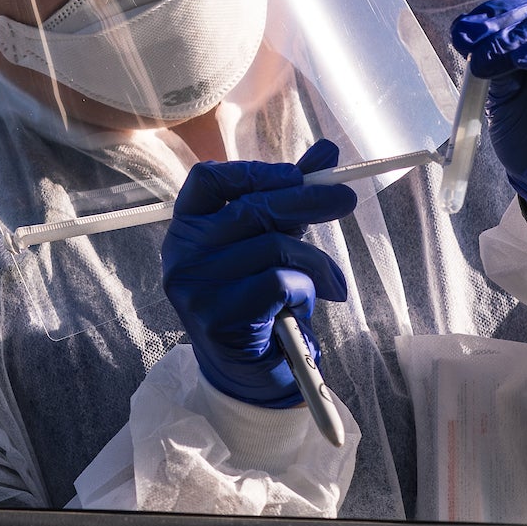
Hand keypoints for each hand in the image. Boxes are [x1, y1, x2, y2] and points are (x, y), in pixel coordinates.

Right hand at [161, 139, 353, 406]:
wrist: (249, 372)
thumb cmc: (259, 298)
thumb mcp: (275, 239)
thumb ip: (292, 196)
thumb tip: (328, 153)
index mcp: (187, 227)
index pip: (208, 179)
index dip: (256, 172)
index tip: (297, 175)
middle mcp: (181, 254)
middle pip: (252, 209)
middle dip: (308, 201)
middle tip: (345, 200)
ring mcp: (194, 288)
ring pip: (273, 246)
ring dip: (315, 262)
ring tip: (332, 283)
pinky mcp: (215, 318)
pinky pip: (277, 282)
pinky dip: (305, 289)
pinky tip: (307, 305)